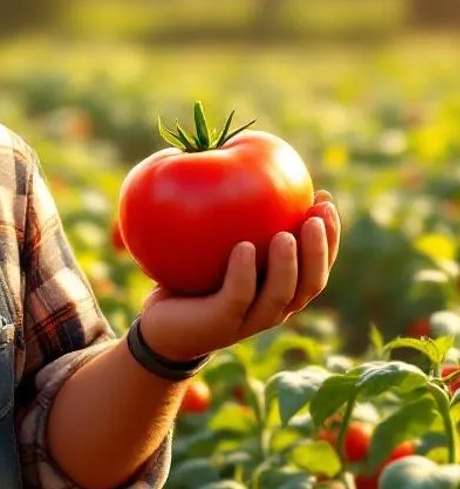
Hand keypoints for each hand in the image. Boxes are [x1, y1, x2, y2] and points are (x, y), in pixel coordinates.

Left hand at [136, 191, 340, 362]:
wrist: (160, 327)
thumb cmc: (190, 281)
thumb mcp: (214, 248)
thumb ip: (231, 220)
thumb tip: (234, 163)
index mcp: (280, 290)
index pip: (317, 265)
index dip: (329, 235)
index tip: (324, 198)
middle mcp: (273, 307)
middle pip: (312, 283)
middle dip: (321, 248)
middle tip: (318, 213)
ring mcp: (250, 320)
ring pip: (283, 294)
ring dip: (290, 263)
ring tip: (287, 233)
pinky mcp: (221, 323)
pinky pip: (238, 296)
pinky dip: (244, 272)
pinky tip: (244, 248)